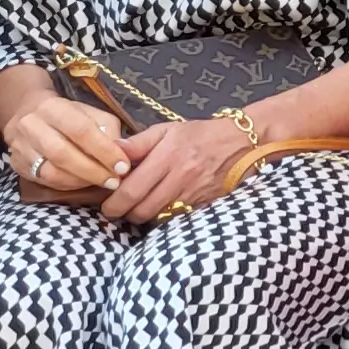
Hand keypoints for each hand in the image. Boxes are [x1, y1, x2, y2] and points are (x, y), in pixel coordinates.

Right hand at [0, 92, 128, 196]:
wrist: (29, 112)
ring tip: (102, 184)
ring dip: (81, 181)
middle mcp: (31, 124)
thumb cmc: (69, 115)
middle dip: (93, 171)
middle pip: (62, 153)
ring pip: (51, 171)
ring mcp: (19, 145)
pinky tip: (83, 184)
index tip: (123, 166)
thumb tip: (123, 153)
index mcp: (53, 107)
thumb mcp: (92, 114)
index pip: (80, 130)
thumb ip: (109, 130)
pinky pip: (43, 180)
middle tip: (114, 181)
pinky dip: (67, 185)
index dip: (104, 151)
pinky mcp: (16, 163)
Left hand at [106, 115, 249, 222]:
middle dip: (125, 213)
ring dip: (143, 216)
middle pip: (141, 210)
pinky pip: (176, 218)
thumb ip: (138, 143)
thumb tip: (111, 150)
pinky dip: (163, 216)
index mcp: (167, 156)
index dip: (113, 203)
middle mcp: (180, 178)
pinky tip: (160, 207)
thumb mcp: (167, 130)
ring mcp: (194, 194)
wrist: (242, 143)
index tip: (106, 204)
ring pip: (157, 217)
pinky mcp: (204, 205)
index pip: (131, 190)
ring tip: (138, 206)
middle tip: (118, 208)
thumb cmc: (200, 135)